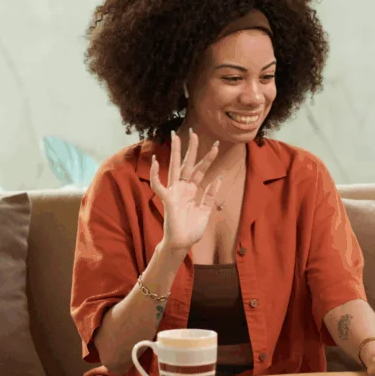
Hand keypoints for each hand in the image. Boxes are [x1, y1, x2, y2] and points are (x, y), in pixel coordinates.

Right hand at [149, 129, 221, 251]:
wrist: (182, 244)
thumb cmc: (192, 229)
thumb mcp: (206, 210)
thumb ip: (210, 195)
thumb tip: (219, 178)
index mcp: (192, 190)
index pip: (200, 170)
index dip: (208, 158)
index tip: (216, 146)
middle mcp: (182, 188)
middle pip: (187, 164)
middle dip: (191, 148)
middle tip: (194, 131)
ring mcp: (174, 192)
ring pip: (174, 168)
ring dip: (175, 153)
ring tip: (175, 137)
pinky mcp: (167, 199)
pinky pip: (158, 185)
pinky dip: (155, 174)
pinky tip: (155, 161)